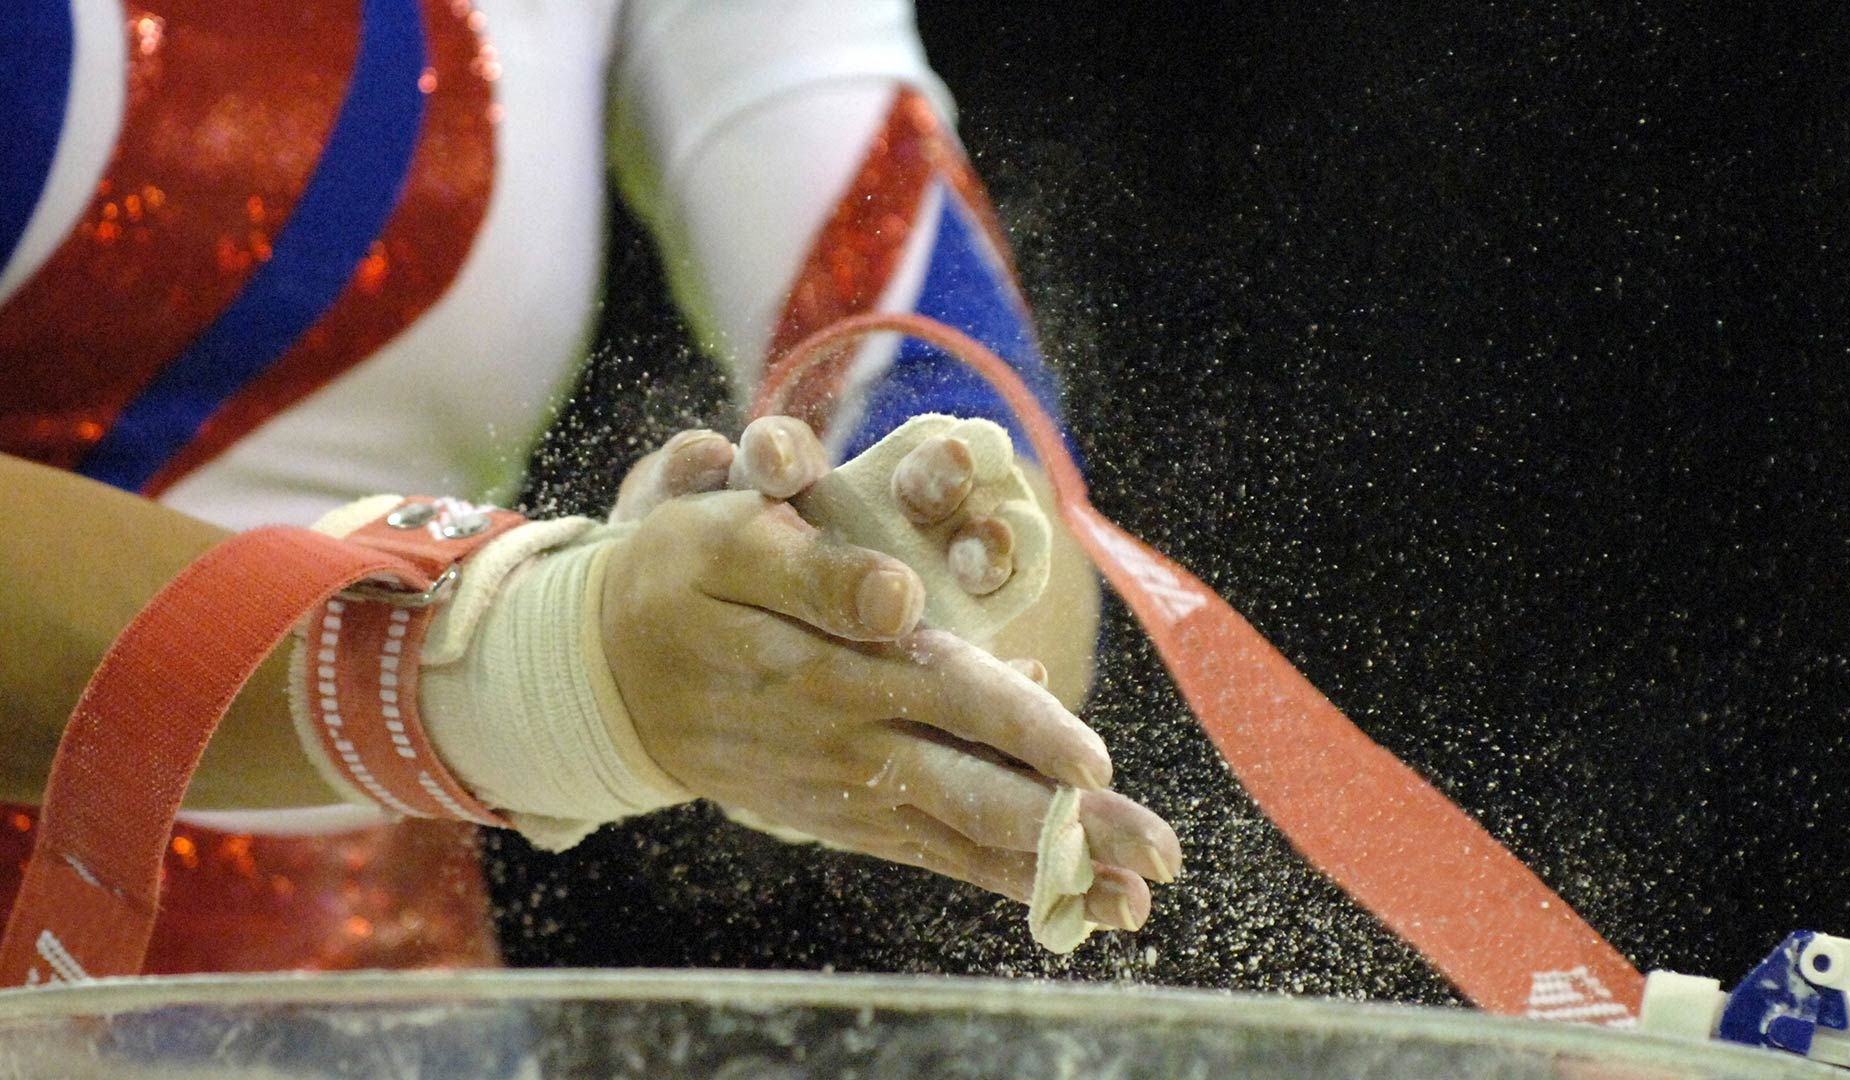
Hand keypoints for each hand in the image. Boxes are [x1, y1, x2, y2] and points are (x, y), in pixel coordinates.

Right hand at [600, 427, 1181, 928]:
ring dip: (1048, 869)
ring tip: (1131, 903)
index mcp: (827, 664)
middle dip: (1070, 827)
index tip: (1093, 764)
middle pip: (972, 789)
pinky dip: (990, 877)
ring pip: (958, 836)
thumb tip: (902, 601)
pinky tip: (1056, 895)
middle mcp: (844, 741)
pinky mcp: (835, 816)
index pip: (946, 695)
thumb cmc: (678, 582)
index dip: (1022, 727)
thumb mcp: (724, 542)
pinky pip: (924, 854)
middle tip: (1156, 856)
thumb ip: (817, 571)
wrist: (599, 677)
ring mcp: (841, 791)